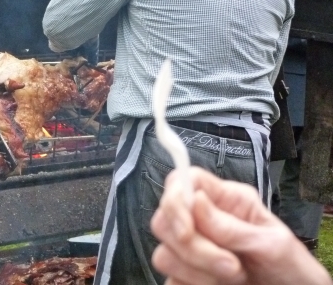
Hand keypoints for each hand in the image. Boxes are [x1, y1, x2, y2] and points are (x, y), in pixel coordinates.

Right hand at [150, 166, 332, 284]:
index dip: (174, 199)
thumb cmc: (292, 270)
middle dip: (193, 248)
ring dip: (197, 273)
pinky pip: (170, 280)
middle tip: (231, 266)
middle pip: (164, 220)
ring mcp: (192, 250)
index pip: (183, 181)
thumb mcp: (272, 244)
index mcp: (225, 200)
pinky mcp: (187, 277)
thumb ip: (232, 227)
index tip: (186, 230)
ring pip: (163, 254)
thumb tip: (195, 200)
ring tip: (233, 280)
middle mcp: (202, 220)